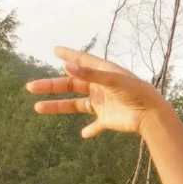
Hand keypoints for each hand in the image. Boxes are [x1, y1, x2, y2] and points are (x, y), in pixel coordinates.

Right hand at [26, 47, 165, 137]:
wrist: (152, 115)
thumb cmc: (136, 93)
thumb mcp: (112, 81)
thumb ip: (89, 75)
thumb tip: (66, 66)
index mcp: (102, 73)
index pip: (81, 61)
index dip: (68, 54)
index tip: (54, 50)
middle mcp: (100, 87)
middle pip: (70, 85)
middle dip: (50, 86)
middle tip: (30, 87)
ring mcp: (102, 103)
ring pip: (75, 104)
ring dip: (58, 106)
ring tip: (38, 108)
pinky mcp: (108, 119)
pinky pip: (96, 125)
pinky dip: (90, 130)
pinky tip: (84, 134)